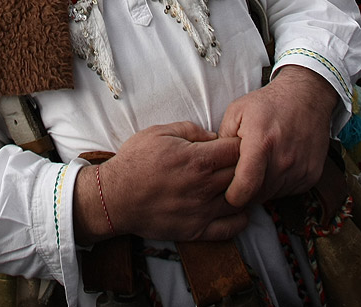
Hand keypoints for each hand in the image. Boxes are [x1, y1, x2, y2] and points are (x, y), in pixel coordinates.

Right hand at [73, 122, 245, 243]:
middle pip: (243, 174)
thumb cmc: (136, 161)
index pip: (238, 150)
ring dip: (243, 190)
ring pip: (241, 200)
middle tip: (238, 161)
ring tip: (236, 182)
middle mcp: (204, 187)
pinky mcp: (196, 231)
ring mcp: (201, 211)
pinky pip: (230, 229)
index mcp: (198, 160)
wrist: (115, 197)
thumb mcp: (160, 132)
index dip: (240, 143)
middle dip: (244, 165)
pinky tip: (236, 208)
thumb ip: (192, 130)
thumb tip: (214, 136)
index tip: (233, 143)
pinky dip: (240, 219)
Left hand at [218, 65, 337, 207]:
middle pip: (257, 195)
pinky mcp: (312, 175)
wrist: (307, 97)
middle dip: (246, 190)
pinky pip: (289, 191)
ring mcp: (300, 169)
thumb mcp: (237, 112)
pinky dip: (280, 184)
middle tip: (243, 172)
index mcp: (261, 143)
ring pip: (273, 195)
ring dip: (263, 187)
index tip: (228, 192)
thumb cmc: (268, 104)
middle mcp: (284, 159)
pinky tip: (276, 164)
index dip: (232, 196)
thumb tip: (214, 165)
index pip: (246, 187)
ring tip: (261, 164)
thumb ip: (222, 140)